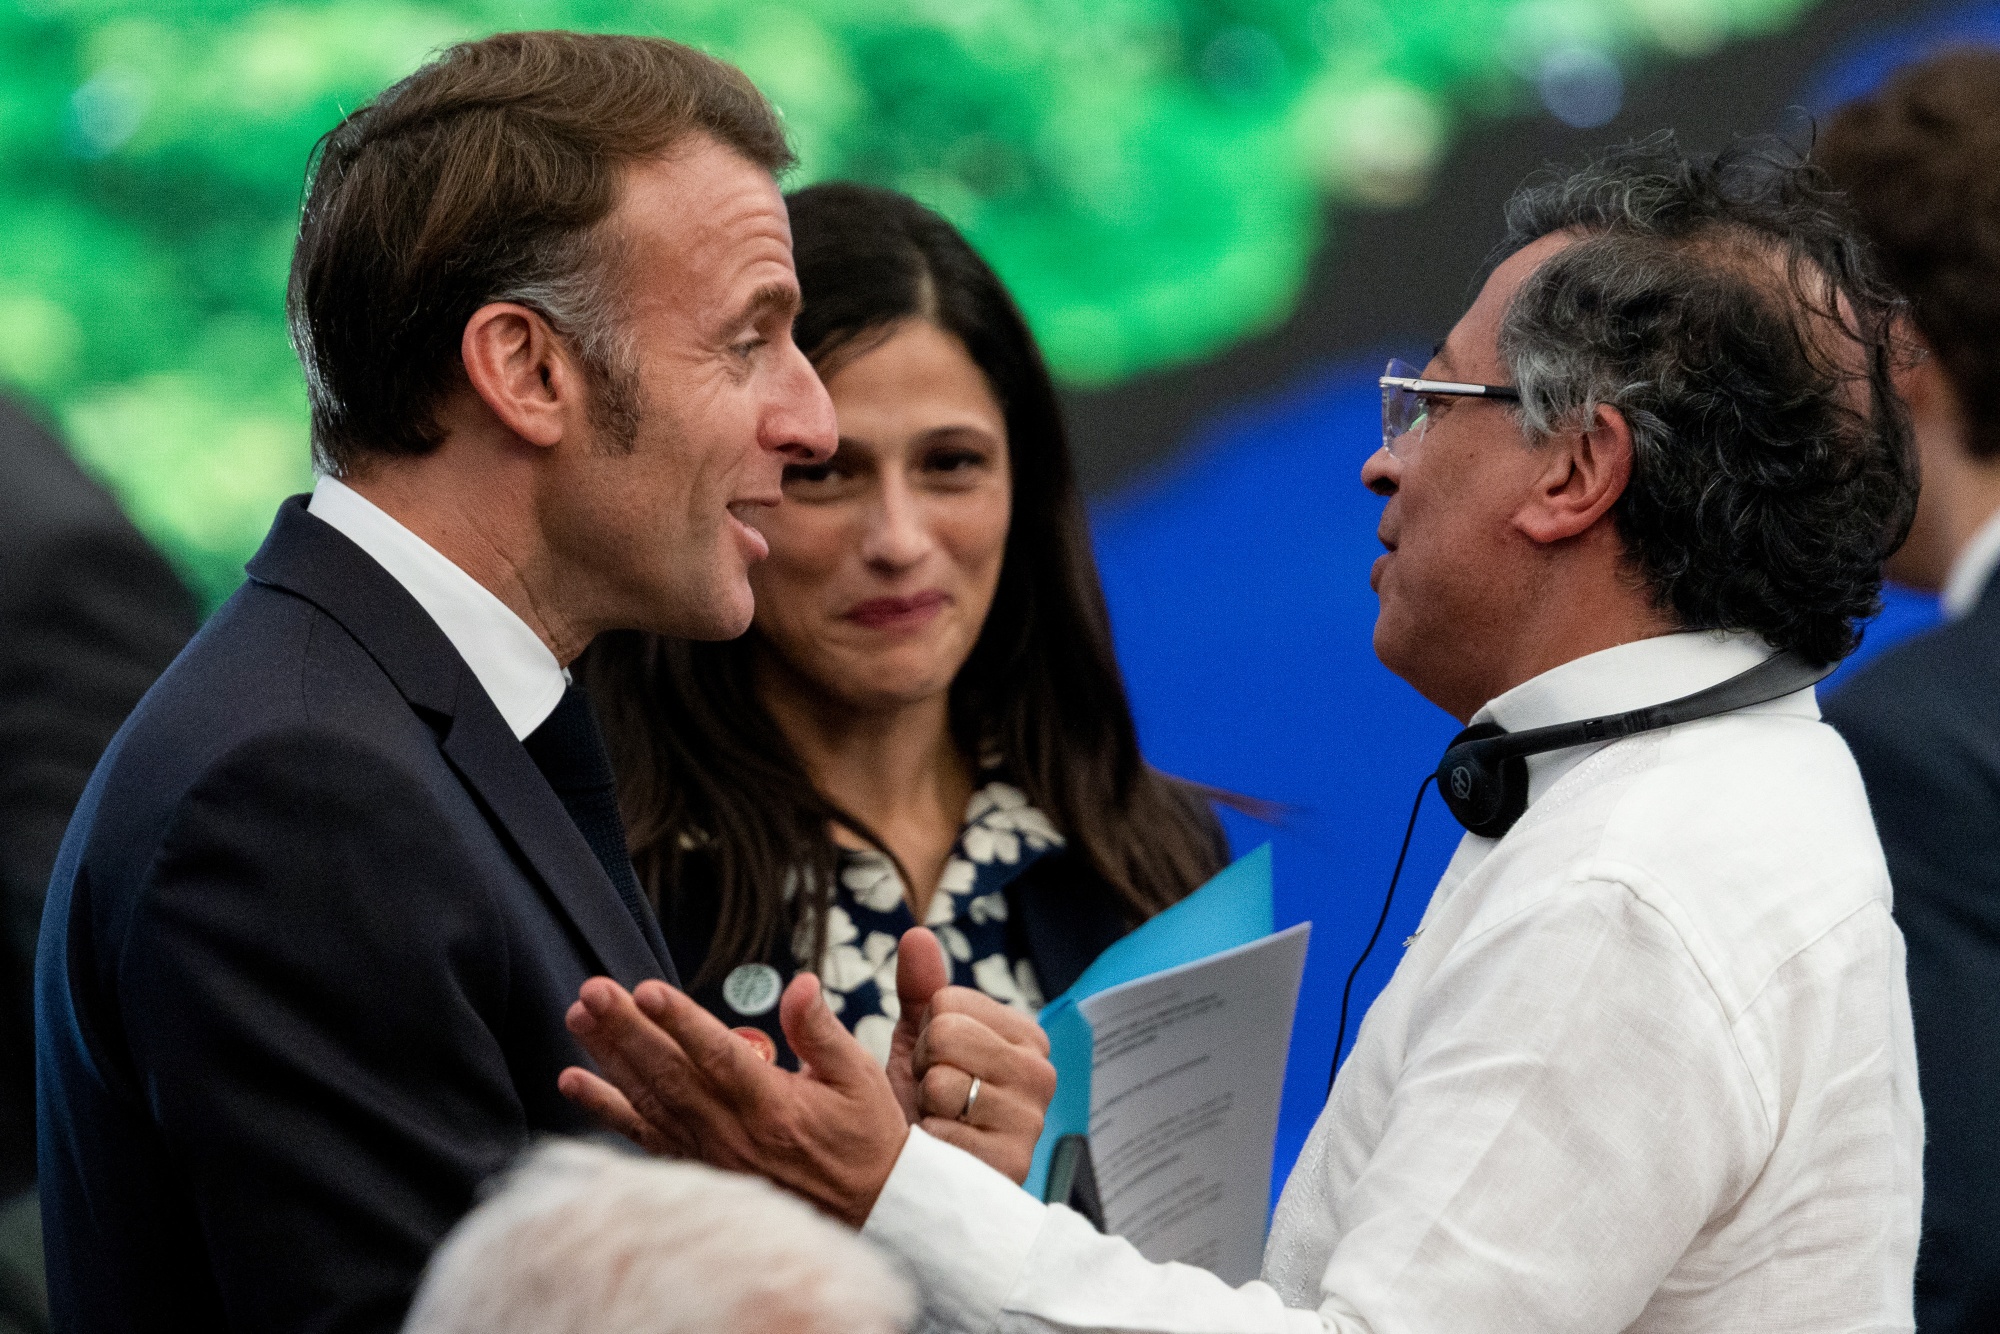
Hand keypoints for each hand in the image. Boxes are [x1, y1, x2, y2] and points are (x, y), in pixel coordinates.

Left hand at [558, 972, 906, 1227]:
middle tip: (592, 990)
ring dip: (609, 1056)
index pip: (718, 1056)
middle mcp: (733, 1131)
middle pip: (669, 1074)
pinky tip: (571, 1080)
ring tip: (578, 1016)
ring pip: (649, 1098)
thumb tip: (800, 984)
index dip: (680, 1021)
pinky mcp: (698, 1165)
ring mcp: (710, 1152)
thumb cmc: (863, 1136)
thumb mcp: (858, 1077)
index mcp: (774, 1104)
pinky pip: (642, 1135)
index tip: (646, 989)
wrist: (864, 1211)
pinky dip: (604, 1107)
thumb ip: (820, 1030)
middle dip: (627, 1029)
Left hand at [885, 928, 1056, 1184]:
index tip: (938, 1061)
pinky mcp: (1013, 1163)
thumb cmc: (927, 1101)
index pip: (948, 1002)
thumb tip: (917, 934)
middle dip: (924, 1066)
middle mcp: (1040, 1072)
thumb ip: (921, 987)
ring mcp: (1032, 1119)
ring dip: (925, 1105)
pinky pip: (942, 1131)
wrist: (925, 1175)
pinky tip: (944, 1149)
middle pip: (946, 1034)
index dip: (926, 1033)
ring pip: (942, 1083)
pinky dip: (929, 1142)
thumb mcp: (921, 1039)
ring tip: (942, 1119)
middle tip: (935, 1092)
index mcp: (1025, 1035)